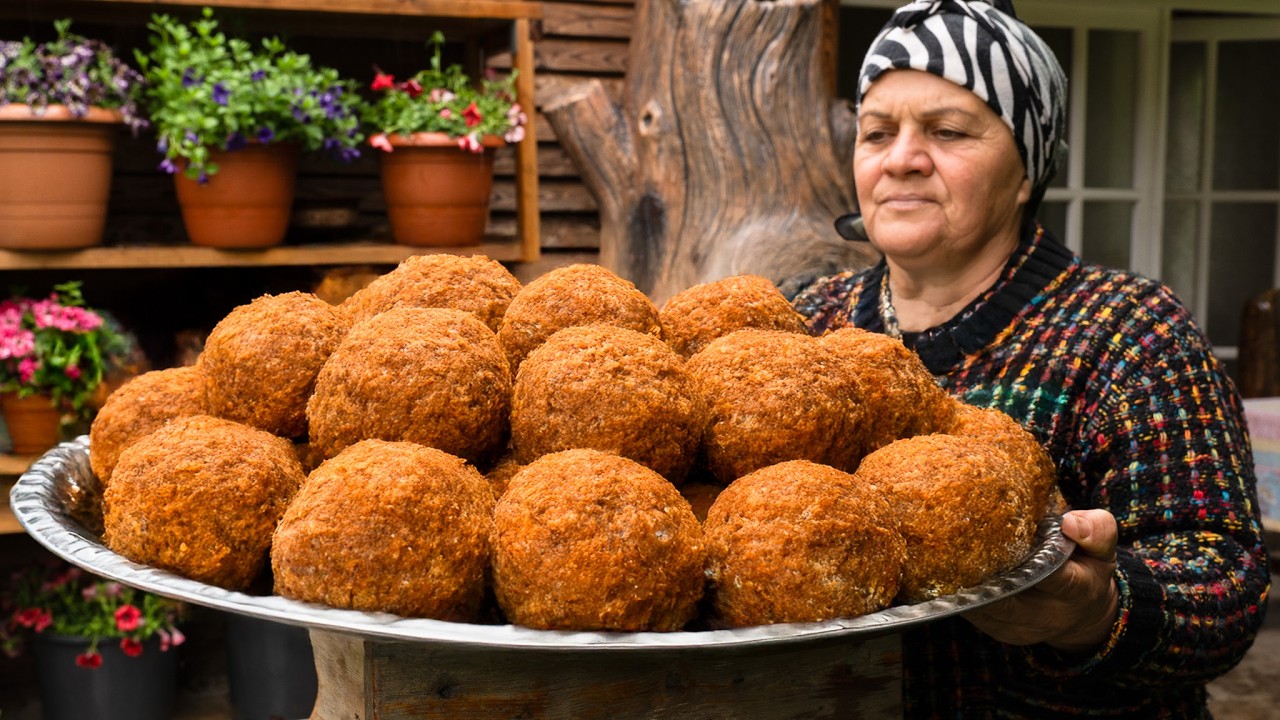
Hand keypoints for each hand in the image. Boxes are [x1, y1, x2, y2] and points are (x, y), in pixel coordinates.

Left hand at [963, 509, 1119, 653]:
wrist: (1083, 612)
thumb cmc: (1087, 568)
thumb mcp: (1102, 547)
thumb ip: (1096, 530)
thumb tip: (1070, 523)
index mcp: (1077, 589)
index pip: (1053, 577)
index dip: (1028, 562)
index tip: (998, 538)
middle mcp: (1048, 615)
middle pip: (1006, 601)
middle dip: (980, 577)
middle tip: (953, 544)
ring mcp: (1021, 628)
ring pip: (984, 610)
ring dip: (964, 585)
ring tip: (945, 555)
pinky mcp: (1001, 632)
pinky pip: (975, 614)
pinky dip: (960, 594)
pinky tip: (949, 571)